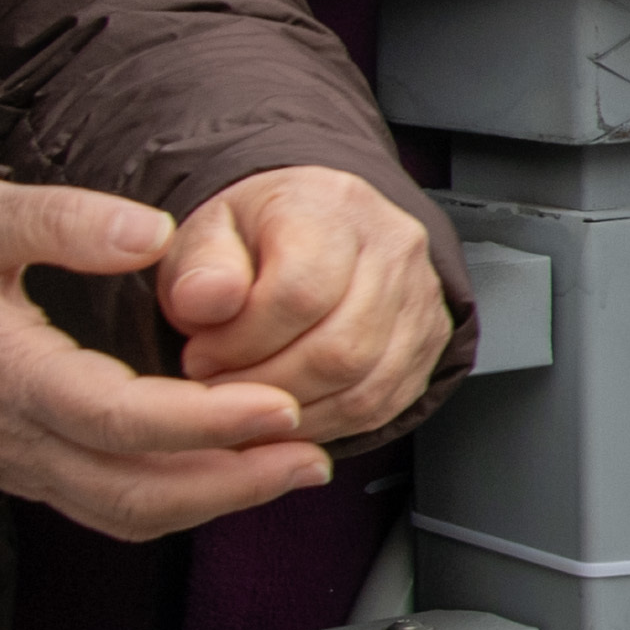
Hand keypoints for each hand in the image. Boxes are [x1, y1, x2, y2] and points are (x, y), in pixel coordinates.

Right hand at [0, 178, 328, 537]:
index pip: (114, 416)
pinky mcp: (28, 473)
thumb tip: (153, 233)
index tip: (278, 403)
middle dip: (231, 482)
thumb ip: (64, 221)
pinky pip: (111, 506)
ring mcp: (17, 464)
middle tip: (310, 455)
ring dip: (216, 499)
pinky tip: (236, 473)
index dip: (203, 419)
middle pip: (131, 488)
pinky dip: (181, 499)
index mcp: (3, 370)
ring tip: (295, 467)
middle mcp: (11, 435)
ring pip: (124, 511)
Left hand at [158, 163, 451, 440]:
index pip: (299, 293)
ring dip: (292, 411)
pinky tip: (283, 413)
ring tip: (246, 402)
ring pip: (363, 387)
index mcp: (332, 207)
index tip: (200, 354)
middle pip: (338, 349)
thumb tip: (204, 301)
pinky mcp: (429, 343)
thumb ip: (200, 267)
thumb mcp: (208, 232)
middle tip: (219, 386)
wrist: (315, 226)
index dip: (241, 341)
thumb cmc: (258, 233)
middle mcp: (392, 248)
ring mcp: (421, 299)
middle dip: (265, 385)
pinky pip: (380, 405)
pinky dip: (323, 423)